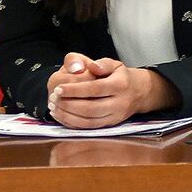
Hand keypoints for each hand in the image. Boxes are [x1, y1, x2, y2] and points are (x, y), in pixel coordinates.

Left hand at [46, 53, 174, 127]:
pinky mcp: (109, 125)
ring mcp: (115, 116)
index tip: (58, 89)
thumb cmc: (121, 77)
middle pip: (90, 108)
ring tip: (53, 107)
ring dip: (67, 115)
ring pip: (88, 121)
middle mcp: (119, 103)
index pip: (95, 89)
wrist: (139, 93)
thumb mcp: (115, 64)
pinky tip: (61, 115)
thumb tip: (91, 67)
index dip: (75, 90)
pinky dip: (72, 123)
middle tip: (52, 98)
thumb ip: (102, 63)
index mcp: (120, 85)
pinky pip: (88, 128)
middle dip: (68, 104)